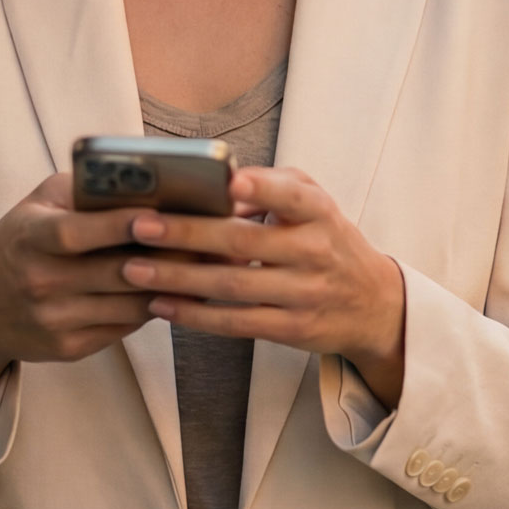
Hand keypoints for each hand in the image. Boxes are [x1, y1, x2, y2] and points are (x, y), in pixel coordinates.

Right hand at [0, 173, 188, 432]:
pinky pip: (123, 327)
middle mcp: (41, 283)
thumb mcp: (38, 202)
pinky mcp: (69, 348)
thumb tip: (145, 176)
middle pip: (115, 272)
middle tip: (210, 240)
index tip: (160, 215)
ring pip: (129, 304)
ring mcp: (54, 321)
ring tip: (205, 264)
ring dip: (170, 284)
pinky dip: (152, 307)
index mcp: (30, 238)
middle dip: (167, 256)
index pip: (77, 233)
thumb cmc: (19, 240)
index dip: (119, 225)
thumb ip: (84, 188)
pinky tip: (176, 289)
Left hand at [120, 166, 406, 407]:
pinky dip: (195, 315)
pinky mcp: (292, 329)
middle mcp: (314, 252)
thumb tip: (217, 179)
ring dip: (179, 279)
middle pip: (244, 244)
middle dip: (188, 235)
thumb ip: (273, 185)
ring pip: (232, 287)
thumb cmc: (327, 238)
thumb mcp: (315, 202)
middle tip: (141, 226)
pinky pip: (236, 323)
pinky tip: (162, 305)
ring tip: (135, 268)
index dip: (262, 189)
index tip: (228, 182)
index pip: (292, 197)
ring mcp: (304, 294)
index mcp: (319, 212)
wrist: (373, 303)